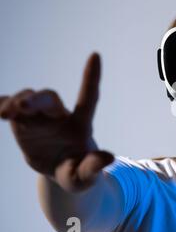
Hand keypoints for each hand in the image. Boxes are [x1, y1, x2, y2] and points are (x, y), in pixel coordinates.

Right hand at [0, 53, 113, 191]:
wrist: (61, 171)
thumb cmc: (79, 172)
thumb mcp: (85, 176)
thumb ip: (94, 167)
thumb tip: (109, 158)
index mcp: (81, 126)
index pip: (89, 98)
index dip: (91, 78)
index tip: (96, 54)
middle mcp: (60, 116)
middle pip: (50, 99)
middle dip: (37, 99)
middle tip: (22, 106)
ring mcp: (40, 118)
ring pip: (28, 99)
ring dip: (17, 101)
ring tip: (7, 113)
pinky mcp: (22, 122)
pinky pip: (10, 108)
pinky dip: (2, 104)